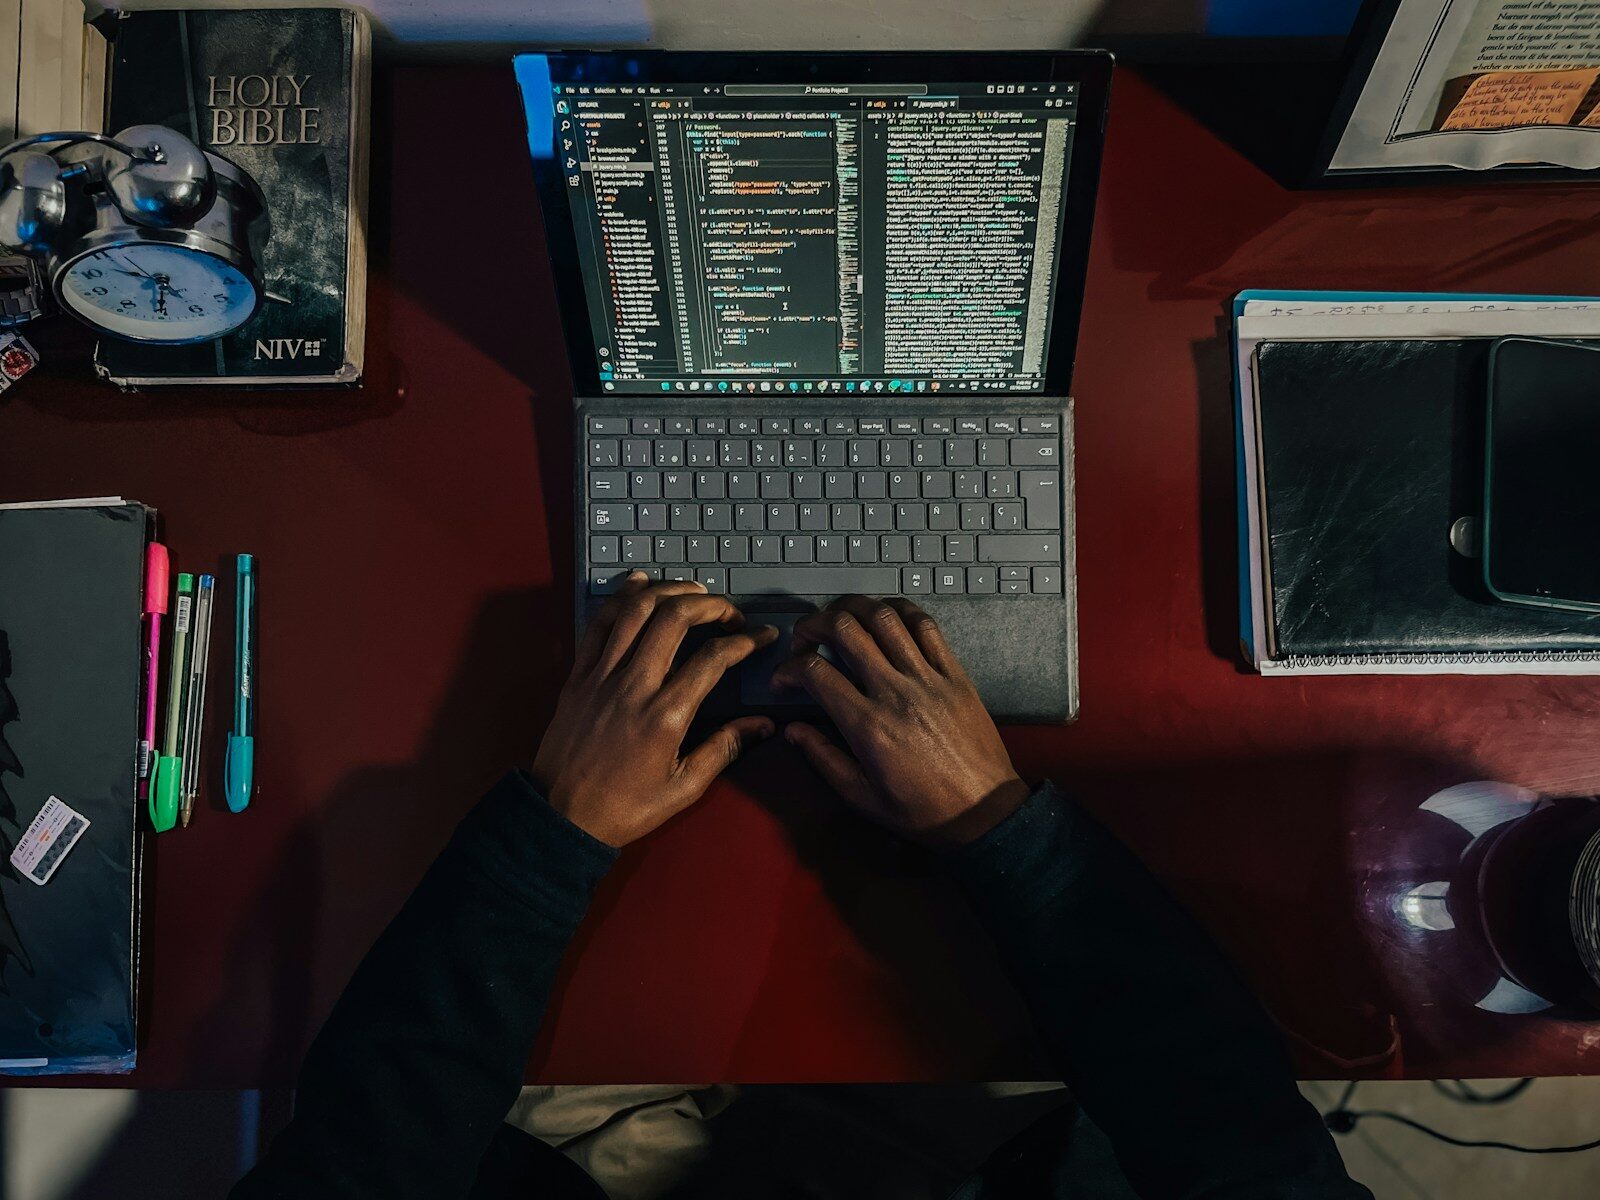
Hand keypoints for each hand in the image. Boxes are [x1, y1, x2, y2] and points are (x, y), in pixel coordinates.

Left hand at [533, 572, 777, 845]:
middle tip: (730, 612)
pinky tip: (641, 582)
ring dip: (670, 590)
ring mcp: (601, 675)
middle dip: (710, 604)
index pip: (713, 658)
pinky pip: (599, 622)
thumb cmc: (625, 807)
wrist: (559, 816)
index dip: (744, 640)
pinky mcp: (578, 674)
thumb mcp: (683, 788)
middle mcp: (634, 685)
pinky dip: (620, 596)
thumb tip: (763, 725)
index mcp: (665, 715)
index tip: (762, 637)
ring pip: (635, 610)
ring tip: (694, 592)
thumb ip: (725, 749)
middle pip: (674, 619)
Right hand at [772, 596, 1029, 847]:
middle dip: (813, 625)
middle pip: (845, 629)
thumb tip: (792, 729)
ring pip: (884, 617)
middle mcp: (895, 692)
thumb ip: (823, 758)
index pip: (815, 673)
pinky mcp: (954, 674)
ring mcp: (928, 678)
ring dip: (852, 608)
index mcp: (868, 725)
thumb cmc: (923, 811)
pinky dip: (900, 610)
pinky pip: (926, 625)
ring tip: (839, 619)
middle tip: (805, 639)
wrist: (984, 811)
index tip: (784, 680)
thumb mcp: (862, 796)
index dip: (788, 669)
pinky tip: (885, 616)